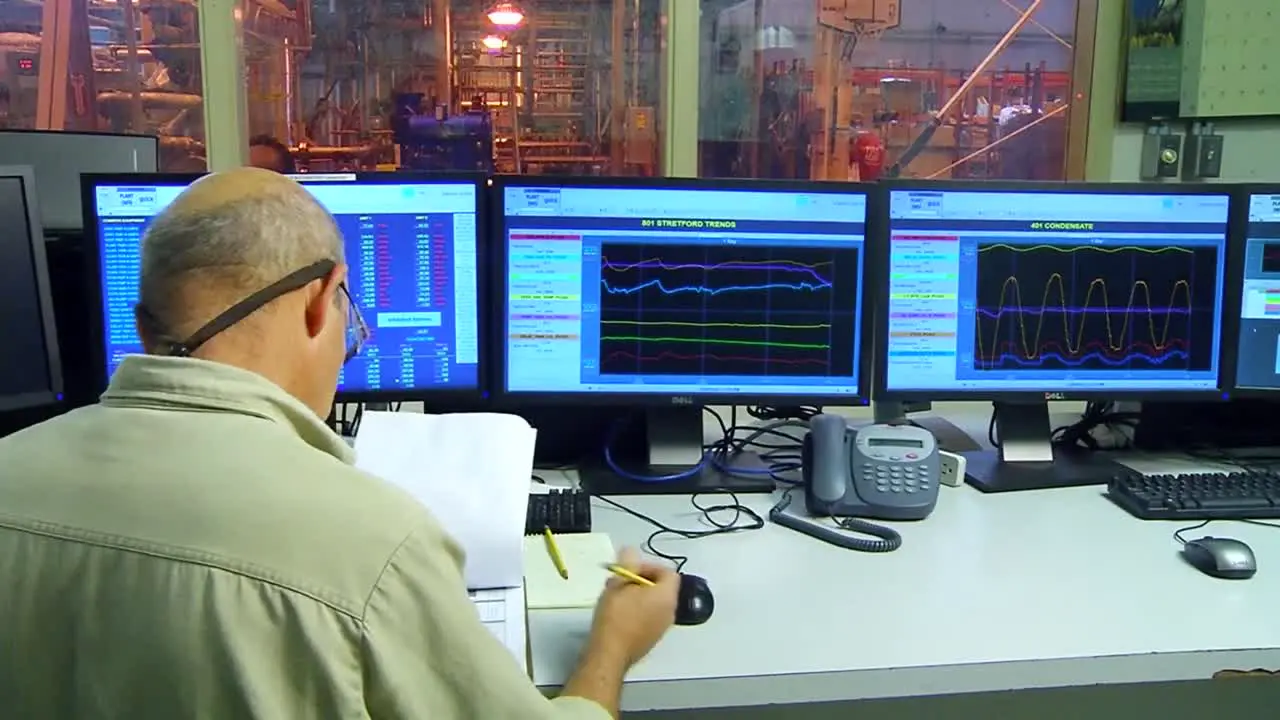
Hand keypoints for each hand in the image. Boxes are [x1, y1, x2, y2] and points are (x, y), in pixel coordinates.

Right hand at [587, 547, 679, 667]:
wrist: (610, 654)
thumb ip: (627, 565)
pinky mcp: (652, 639)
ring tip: (616, 596)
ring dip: (638, 596)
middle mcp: (671, 611)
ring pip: (654, 603)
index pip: (668, 572)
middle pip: (662, 588)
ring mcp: (662, 628)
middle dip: (641, 580)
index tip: (630, 569)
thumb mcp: (618, 584)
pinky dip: (638, 611)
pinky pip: (649, 617)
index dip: (649, 566)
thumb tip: (631, 550)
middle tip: (620, 581)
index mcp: (667, 596)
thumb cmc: (616, 616)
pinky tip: (618, 614)